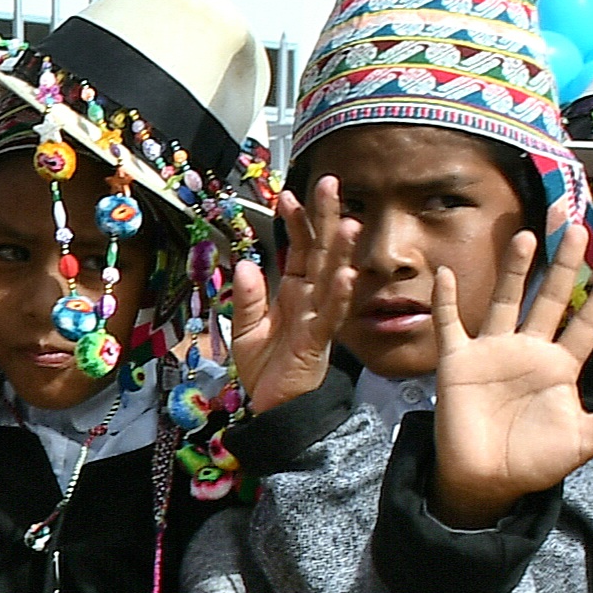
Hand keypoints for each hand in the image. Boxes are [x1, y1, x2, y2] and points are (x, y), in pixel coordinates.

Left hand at [227, 184, 355, 411]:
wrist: (271, 407)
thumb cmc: (266, 369)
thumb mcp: (245, 329)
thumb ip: (246, 297)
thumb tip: (246, 263)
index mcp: (294, 292)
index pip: (299, 248)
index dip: (295, 221)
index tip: (288, 193)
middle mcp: (310, 299)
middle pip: (321, 252)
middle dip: (325, 218)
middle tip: (330, 184)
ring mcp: (317, 318)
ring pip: (333, 278)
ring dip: (341, 251)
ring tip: (348, 222)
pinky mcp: (318, 341)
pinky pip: (331, 315)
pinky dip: (340, 295)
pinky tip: (346, 275)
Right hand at [428, 231, 592, 526]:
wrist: (485, 481)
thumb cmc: (536, 461)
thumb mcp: (585, 440)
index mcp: (561, 367)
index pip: (587, 323)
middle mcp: (529, 351)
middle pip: (549, 298)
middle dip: (563, 264)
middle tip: (575, 227)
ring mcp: (493, 352)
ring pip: (506, 301)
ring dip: (515, 271)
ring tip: (527, 237)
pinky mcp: (458, 362)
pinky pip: (451, 325)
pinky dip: (446, 301)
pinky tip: (446, 274)